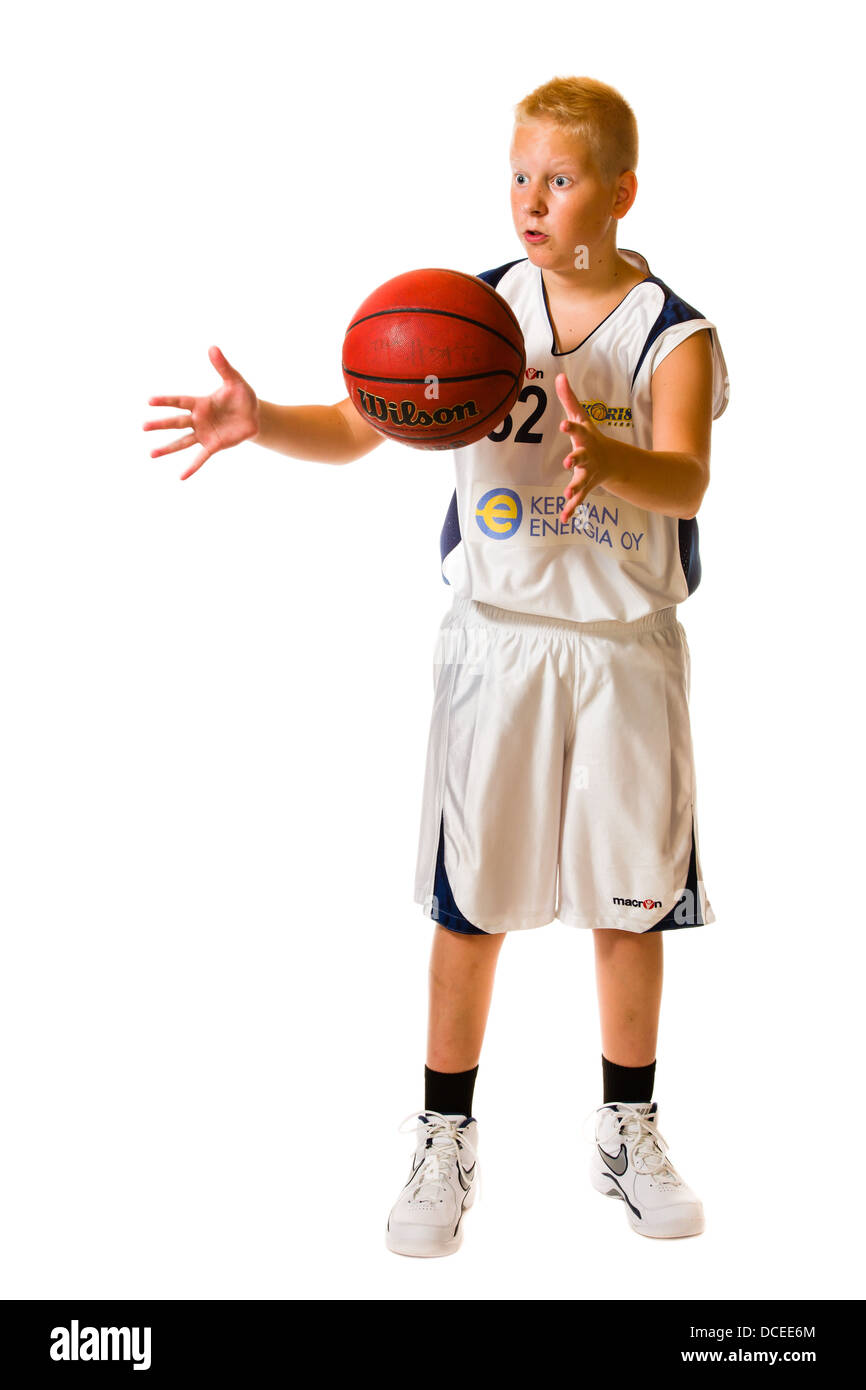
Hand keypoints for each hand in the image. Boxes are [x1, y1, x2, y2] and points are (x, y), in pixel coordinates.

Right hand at [143, 346, 258, 479]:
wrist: (254, 416)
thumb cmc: (243, 396)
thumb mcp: (235, 381)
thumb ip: (223, 366)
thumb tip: (213, 347)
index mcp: (201, 403)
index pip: (180, 401)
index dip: (166, 401)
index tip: (149, 401)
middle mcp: (198, 419)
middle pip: (176, 422)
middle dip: (161, 425)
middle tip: (143, 427)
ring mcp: (204, 434)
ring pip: (182, 442)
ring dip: (167, 448)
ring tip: (151, 454)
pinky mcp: (213, 446)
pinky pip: (200, 458)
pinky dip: (192, 467)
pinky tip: (181, 476)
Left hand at [554, 373, 613, 521]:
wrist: (612, 460)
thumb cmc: (590, 436)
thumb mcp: (581, 417)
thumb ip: (569, 399)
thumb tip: (560, 375)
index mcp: (584, 438)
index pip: (577, 429)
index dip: (571, 427)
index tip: (563, 425)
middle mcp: (587, 456)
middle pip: (581, 457)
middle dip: (575, 459)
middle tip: (568, 462)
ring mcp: (588, 473)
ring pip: (581, 481)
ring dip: (575, 488)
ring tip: (567, 495)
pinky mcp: (586, 487)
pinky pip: (579, 499)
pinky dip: (572, 508)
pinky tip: (564, 518)